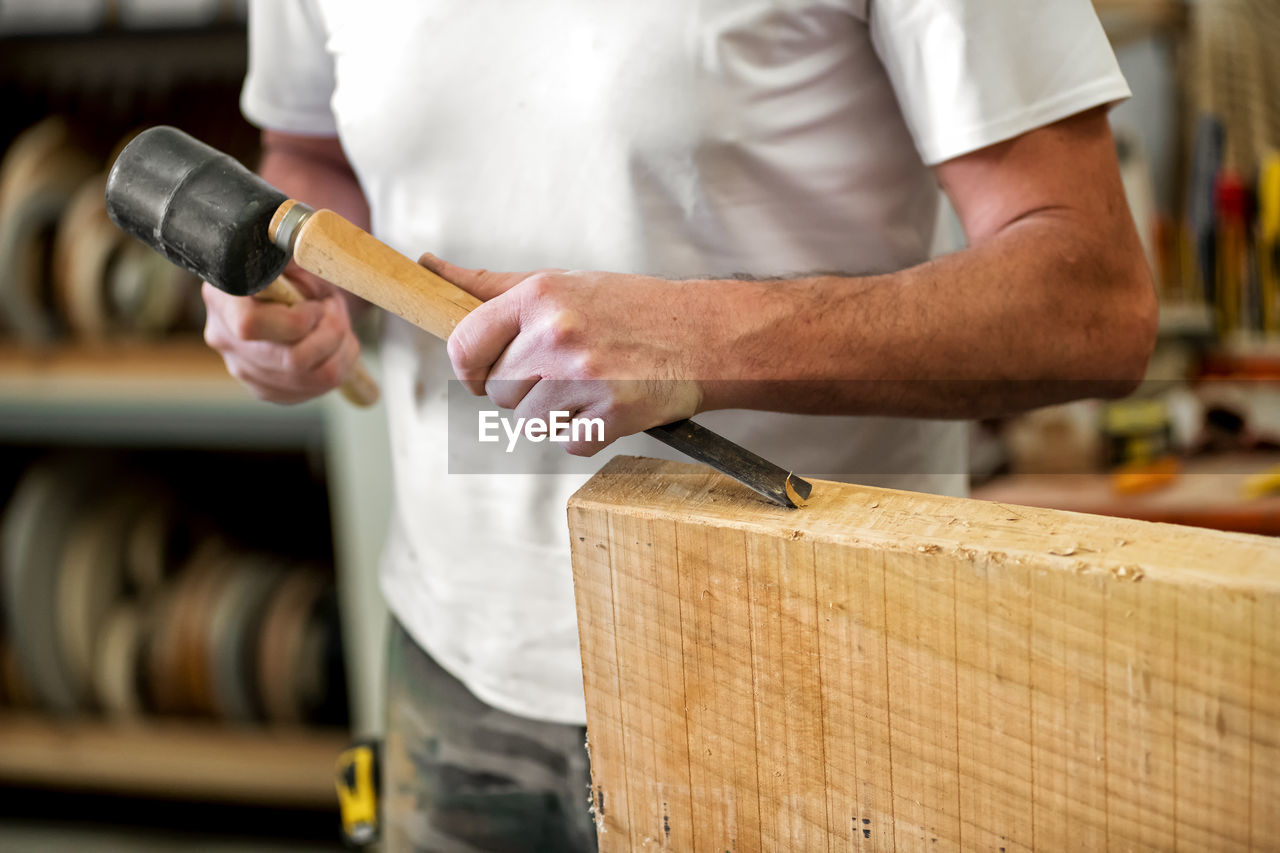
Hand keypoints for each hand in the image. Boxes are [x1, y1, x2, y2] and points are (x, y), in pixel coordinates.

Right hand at [202, 271, 361, 404]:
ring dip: (340, 352)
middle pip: (289, 360)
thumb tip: (307, 252)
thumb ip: (297, 256)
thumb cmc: (291, 274)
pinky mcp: (264, 388)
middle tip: (338, 313)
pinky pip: (311, 390)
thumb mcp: (294, 256)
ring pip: (308, 379)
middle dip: (330, 336)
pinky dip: (337, 369)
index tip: (317, 305)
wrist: (292, 296)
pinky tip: (336, 347)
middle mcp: (224, 337)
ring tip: (340, 327)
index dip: (295, 321)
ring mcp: (242, 368)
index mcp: (223, 297)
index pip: (250, 324)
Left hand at [425, 254, 706, 454]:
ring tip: (586, 387)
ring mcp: (586, 377)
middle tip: (561, 373)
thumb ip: (490, 285)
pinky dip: (586, 433)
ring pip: (528, 424)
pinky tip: (607, 404)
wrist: (701, 334)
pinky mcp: (612, 414)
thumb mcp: (558, 284)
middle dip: (523, 391)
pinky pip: (569, 443)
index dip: (471, 368)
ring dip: (553, 416)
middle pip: (498, 393)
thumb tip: (428, 267)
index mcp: (539, 298)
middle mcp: (558, 335)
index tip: (487, 372)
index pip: (464, 346)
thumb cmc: (627, 308)